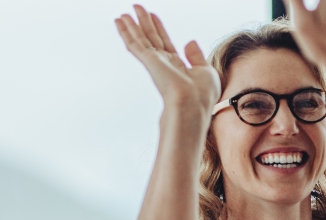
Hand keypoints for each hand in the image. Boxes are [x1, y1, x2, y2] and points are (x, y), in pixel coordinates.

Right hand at [116, 5, 219, 120]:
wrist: (193, 105)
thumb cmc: (202, 95)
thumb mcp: (206, 71)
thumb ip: (197, 56)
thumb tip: (189, 42)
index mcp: (177, 66)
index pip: (165, 42)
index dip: (159, 28)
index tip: (153, 16)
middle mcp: (164, 64)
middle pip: (151, 38)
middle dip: (143, 23)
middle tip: (136, 8)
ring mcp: (155, 62)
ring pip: (140, 40)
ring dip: (131, 26)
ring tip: (123, 14)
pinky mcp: (148, 61)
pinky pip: (134, 43)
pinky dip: (126, 32)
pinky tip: (120, 22)